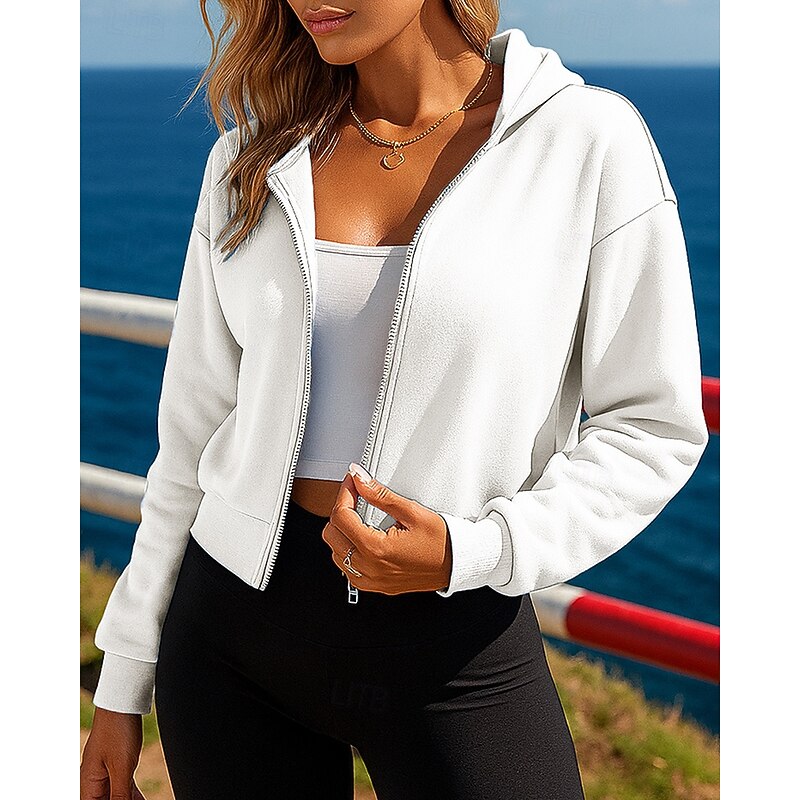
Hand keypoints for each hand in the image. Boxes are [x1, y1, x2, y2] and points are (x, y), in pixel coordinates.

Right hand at [80, 707, 146, 798]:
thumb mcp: (121, 767)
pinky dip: (132, 794)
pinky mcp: (118, 765)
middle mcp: (94, 781)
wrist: (122, 702)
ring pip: (116, 797)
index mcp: (88, 785)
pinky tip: (141, 799)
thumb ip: (120, 795)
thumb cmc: (117, 731)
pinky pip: (123, 787)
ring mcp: (106, 773)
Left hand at [321, 463, 452, 594]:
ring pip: (336, 553)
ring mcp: (371, 580)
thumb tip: (360, 480)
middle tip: (355, 497)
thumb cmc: (442, 543)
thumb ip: (380, 495)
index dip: (344, 493)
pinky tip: (362, 538)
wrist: (457, 565)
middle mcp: (369, 568)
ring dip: (342, 532)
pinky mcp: (375, 586)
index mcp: (376, 549)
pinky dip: (348, 551)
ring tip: (359, 517)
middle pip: (331, 534)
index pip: (341, 517)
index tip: (352, 482)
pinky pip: (347, 569)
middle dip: (340, 511)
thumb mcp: (412, 511)